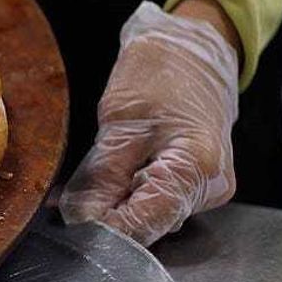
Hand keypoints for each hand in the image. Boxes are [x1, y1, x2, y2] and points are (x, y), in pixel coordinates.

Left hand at [59, 0, 239, 244]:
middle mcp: (210, 188)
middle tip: (72, 197)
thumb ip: (101, 178)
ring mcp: (207, 189)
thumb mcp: (120, 124)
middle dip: (107, 216)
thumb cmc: (159, 76)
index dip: (103, 229)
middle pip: (149, 225)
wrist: (192, 51)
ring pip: (149, 215)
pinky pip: (155, 201)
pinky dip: (127, 193)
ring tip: (94, 176)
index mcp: (196, 169)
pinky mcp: (196, 184)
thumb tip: (79, 219)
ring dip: (115, 204)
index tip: (71, 222)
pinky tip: (111, 175)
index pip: (144, 225)